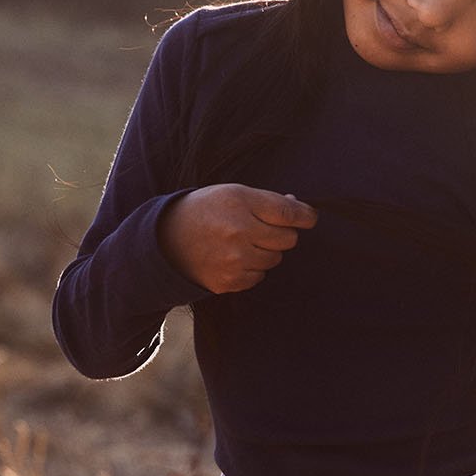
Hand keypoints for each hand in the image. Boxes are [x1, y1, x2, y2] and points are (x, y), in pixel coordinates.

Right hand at [157, 184, 317, 293]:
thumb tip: (300, 208)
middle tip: (263, 228)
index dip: (305, 216)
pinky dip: (253, 268)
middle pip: (287, 239)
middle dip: (281, 234)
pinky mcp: (229, 281)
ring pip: (275, 260)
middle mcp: (238, 231)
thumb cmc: (206, 210)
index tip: (310, 218)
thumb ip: (267, 201)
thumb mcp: (233, 193)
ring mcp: (233, 259)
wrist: (166, 240)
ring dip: (267, 252)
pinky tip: (234, 257)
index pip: (288, 212)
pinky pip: (259, 276)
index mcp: (239, 202)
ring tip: (244, 242)